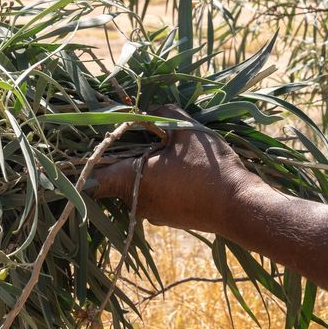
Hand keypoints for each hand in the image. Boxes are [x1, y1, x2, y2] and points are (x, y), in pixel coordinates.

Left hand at [85, 107, 271, 237]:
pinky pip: (153, 197)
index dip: (88, 162)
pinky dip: (158, 182)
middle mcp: (135, 204)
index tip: (98, 143)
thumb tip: (146, 110)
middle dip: (121, 157)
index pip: (92, 178)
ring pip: (135, 189)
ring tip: (161, 148)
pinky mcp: (169, 219)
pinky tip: (178, 167)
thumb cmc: (208, 167)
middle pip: (114, 180)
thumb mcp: (185, 130)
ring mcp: (153, 215)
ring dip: (142, 169)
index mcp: (130, 181)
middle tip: (135, 135)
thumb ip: (161, 114)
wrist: (239, 206)